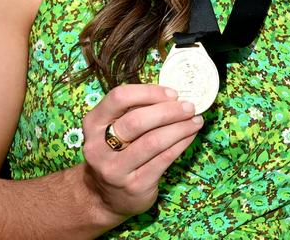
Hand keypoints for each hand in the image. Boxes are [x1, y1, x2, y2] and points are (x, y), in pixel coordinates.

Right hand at [80, 84, 202, 220]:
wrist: (105, 197)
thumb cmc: (116, 153)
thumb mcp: (113, 130)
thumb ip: (135, 111)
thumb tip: (174, 97)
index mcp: (93, 123)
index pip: (119, 98)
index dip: (149, 92)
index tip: (172, 94)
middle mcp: (98, 147)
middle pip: (136, 121)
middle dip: (169, 111)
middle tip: (189, 107)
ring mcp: (115, 169)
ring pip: (153, 141)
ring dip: (180, 128)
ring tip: (196, 121)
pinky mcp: (135, 185)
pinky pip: (163, 159)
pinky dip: (181, 144)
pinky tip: (190, 135)